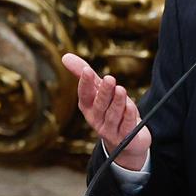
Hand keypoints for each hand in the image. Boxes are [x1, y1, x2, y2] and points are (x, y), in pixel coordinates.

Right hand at [62, 53, 149, 168]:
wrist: (126, 139)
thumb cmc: (109, 108)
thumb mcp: (97, 90)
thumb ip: (83, 73)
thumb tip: (65, 56)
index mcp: (87, 107)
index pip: (84, 95)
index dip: (85, 84)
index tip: (87, 70)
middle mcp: (96, 119)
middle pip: (100, 105)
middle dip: (104, 92)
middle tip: (110, 78)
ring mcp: (110, 130)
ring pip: (113, 115)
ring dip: (117, 102)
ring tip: (121, 89)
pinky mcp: (126, 137)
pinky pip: (127, 126)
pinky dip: (128, 116)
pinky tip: (130, 106)